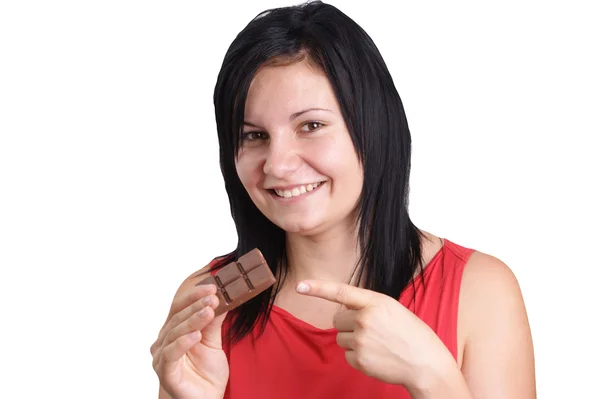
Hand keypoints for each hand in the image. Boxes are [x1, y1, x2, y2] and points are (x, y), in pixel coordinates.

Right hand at [151, 284, 228, 398]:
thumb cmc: (205, 373)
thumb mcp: (213, 342)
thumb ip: (214, 322)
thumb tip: (221, 298)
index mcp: (174, 330)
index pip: (180, 307)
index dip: (194, 296)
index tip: (212, 287)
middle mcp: (164, 341)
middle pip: (178, 317)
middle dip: (197, 306)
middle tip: (213, 297)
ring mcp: (162, 356)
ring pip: (175, 332)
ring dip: (193, 320)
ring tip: (209, 311)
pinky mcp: (165, 371)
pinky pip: (171, 354)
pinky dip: (183, 342)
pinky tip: (196, 335)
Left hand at [296, 280, 455, 391]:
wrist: (426, 364)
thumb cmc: (411, 334)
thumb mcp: (392, 309)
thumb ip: (367, 305)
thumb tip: (343, 307)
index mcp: (376, 302)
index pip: (341, 292)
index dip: (318, 288)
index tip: (300, 286)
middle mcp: (365, 319)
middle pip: (337, 319)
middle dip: (348, 324)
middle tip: (370, 330)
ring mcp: (361, 340)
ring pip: (340, 338)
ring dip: (353, 341)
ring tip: (378, 344)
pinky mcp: (358, 359)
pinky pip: (346, 355)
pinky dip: (357, 356)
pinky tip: (377, 356)